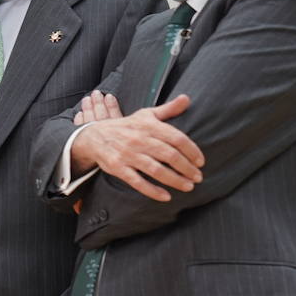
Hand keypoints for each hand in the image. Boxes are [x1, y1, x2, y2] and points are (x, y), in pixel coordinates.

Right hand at [72, 94, 204, 200]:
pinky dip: (153, 191)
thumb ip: (168, 109)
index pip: (176, 138)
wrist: (94, 136)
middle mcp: (139, 139)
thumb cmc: (126, 126)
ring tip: (188, 186)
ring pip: (156, 170)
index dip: (191, 150)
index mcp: (148, 125)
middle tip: (198, 177)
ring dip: (175, 180)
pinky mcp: (118, 168)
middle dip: (187, 168)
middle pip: (169, 155)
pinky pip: (138, 182)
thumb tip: (187, 98)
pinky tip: (166, 197)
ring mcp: (128, 155)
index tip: (201, 161)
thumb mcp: (145, 114)